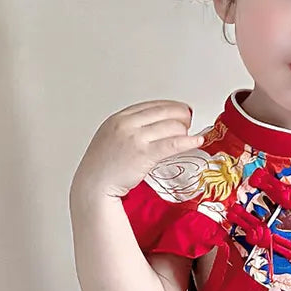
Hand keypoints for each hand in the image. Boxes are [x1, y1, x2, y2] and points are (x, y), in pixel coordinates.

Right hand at [72, 100, 204, 199]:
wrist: (93, 185)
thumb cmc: (102, 166)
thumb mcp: (112, 137)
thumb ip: (131, 128)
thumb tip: (156, 126)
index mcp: (119, 118)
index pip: (152, 105)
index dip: (171, 107)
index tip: (181, 110)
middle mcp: (126, 124)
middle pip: (164, 112)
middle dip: (182, 116)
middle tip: (189, 122)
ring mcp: (135, 138)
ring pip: (171, 126)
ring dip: (185, 130)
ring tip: (189, 136)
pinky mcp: (144, 154)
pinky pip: (173, 143)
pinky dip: (188, 141)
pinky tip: (197, 141)